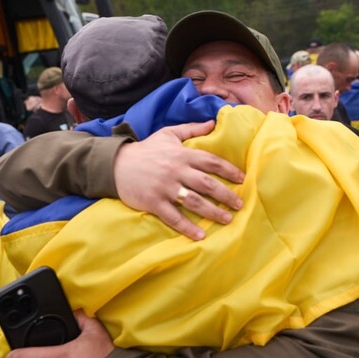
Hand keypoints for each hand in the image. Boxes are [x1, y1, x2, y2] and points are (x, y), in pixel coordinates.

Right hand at [114, 120, 244, 240]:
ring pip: (194, 201)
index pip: (211, 161)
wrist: (115, 164)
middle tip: (239, 204)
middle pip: (207, 184)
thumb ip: (191, 129)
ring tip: (227, 220)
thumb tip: (213, 122)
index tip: (243, 179)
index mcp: (181, 154)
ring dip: (212, 212)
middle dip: (226, 195)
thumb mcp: (167, 134)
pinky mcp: (153, 202)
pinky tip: (200, 236)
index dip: (229, 170)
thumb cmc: (145, 149)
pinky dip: (187, 227)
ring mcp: (165, 188)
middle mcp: (176, 171)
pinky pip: (173, 217)